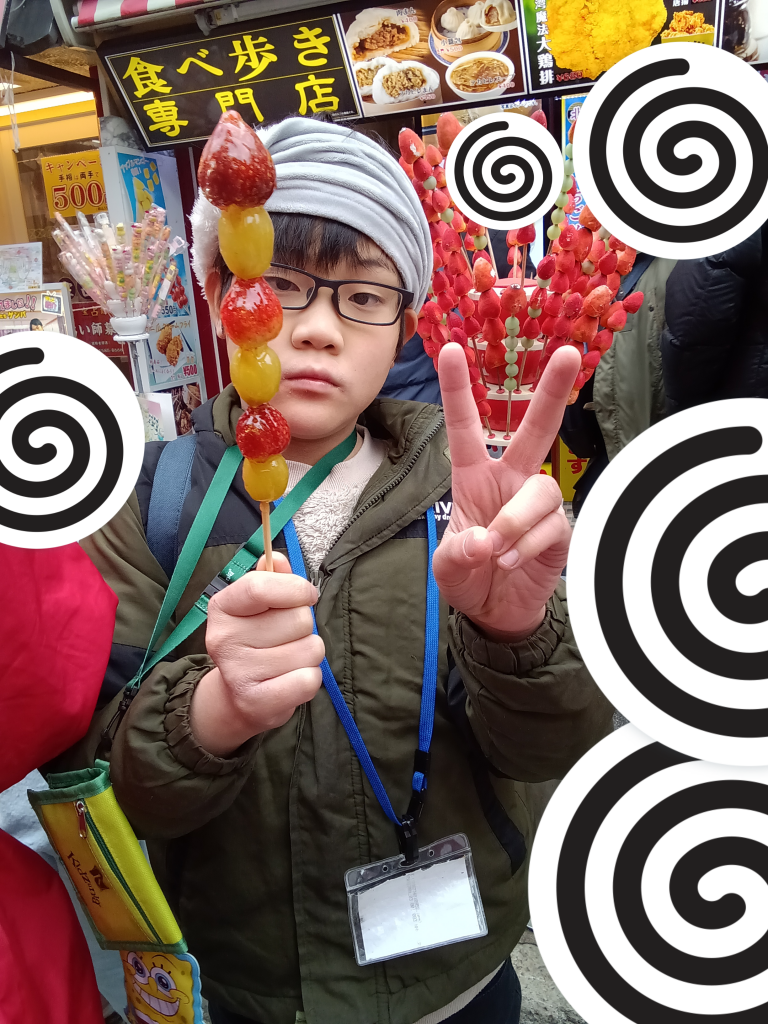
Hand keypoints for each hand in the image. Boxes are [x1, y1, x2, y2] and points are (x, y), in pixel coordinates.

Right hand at [191, 553, 324, 756]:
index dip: (296, 588)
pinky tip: (290, 680)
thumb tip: (278, 558)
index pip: (262, 586)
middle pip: (299, 619)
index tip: (307, 595)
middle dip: (305, 627)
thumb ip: (271, 578)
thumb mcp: (257, 606)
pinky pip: (308, 680)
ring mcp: (238, 673)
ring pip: (310, 649)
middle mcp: (224, 639)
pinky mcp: (256, 702)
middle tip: (287, 638)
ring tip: (288, 660)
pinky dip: (309, 679)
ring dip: (309, 654)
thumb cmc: (255, 641)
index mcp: (223, 607)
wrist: (237, 697)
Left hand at [434, 343, 579, 642]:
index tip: (450, 350)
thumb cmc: (468, 578)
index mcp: (474, 477)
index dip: (458, 389)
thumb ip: (458, 553)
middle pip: (535, 429)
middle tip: (568, 353)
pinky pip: (551, 525)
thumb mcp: (447, 568)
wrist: (496, 613)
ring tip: (498, 551)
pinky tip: (514, 562)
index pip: (466, 426)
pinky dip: (528, 545)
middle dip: (552, 391)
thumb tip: (485, 541)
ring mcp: (538, 504)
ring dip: (515, 521)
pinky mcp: (560, 530)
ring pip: (540, 490)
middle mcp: (511, 480)